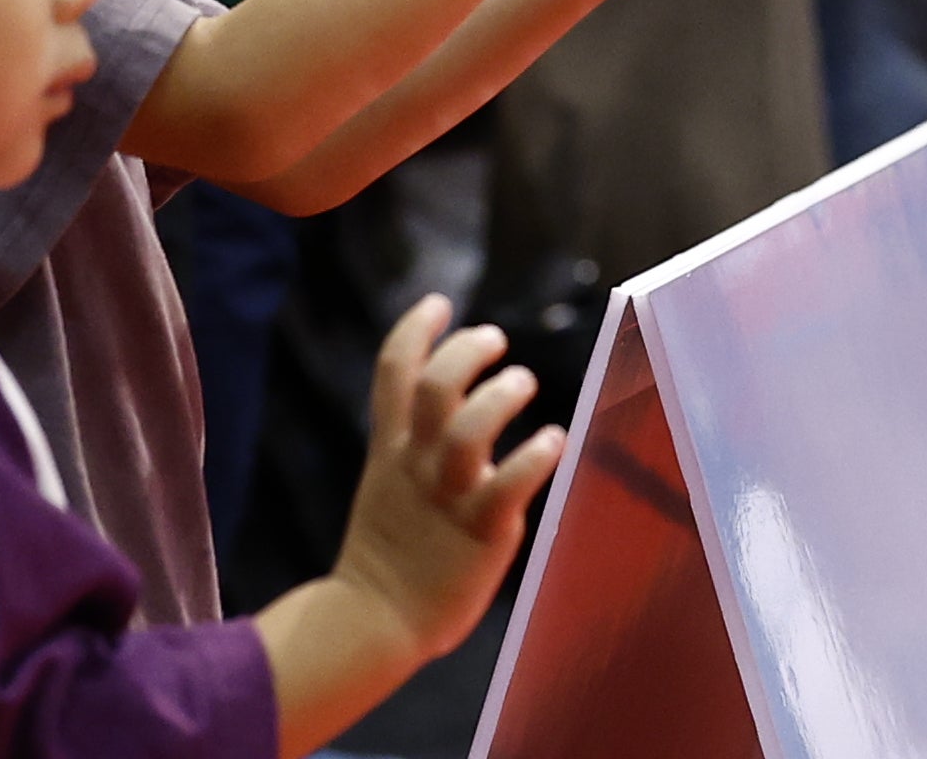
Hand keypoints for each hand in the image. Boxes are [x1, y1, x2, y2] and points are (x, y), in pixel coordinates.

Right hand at [332, 299, 561, 664]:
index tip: (439, 303)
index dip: (416, 330)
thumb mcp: (386, 488)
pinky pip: (510, 486)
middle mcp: (418, 466)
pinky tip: (553, 440)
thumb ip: (412, 453)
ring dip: (502, 394)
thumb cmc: (389, 559)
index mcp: (391, 452)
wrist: (373, 623)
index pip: (394, 373)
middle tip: (496, 341)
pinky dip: (535, 455)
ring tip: (523, 383)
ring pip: (471, 429)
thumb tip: (449, 422)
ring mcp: (448, 498)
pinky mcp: (480, 532)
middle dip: (466, 350)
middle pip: (434, 387)